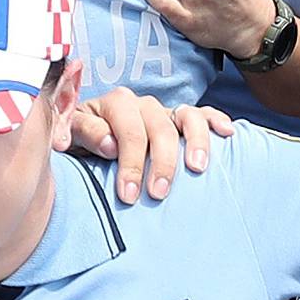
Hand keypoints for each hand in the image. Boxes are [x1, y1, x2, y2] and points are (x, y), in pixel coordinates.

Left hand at [68, 89, 232, 202]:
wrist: (88, 141)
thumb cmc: (81, 143)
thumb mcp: (71, 137)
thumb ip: (84, 134)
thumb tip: (109, 144)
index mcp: (114, 104)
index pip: (127, 130)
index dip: (129, 162)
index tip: (128, 194)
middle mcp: (142, 104)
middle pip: (159, 128)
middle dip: (160, 163)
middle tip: (157, 195)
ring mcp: (164, 111)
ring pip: (187, 118)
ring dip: (195, 143)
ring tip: (196, 169)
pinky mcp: (181, 120)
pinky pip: (203, 115)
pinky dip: (216, 121)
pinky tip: (227, 134)